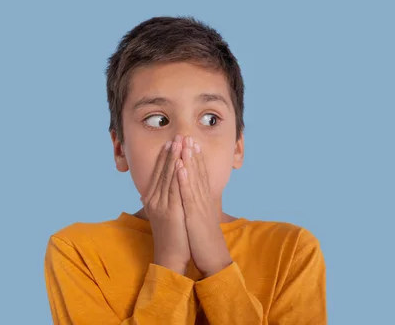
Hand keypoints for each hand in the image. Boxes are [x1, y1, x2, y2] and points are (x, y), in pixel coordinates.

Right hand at [141, 134, 190, 274]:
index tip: (172, 142)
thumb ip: (162, 200)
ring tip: (181, 142)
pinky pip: (175, 189)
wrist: (171, 256)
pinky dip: (178, 174)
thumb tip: (158, 189)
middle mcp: (154, 199)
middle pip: (163, 170)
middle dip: (171, 152)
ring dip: (175, 157)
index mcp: (152, 199)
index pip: (158, 172)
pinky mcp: (170, 211)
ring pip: (168, 176)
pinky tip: (182, 162)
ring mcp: (161, 205)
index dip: (166, 156)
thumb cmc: (173, 235)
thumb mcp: (165, 214)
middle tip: (178, 135)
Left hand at [176, 136, 232, 277]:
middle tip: (188, 135)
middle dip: (192, 153)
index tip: (191, 143)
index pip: (200, 175)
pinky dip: (185, 179)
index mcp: (204, 200)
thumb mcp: (200, 219)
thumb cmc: (205, 240)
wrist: (213, 258)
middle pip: (198, 172)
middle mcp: (204, 199)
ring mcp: (200, 206)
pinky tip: (180, 166)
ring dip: (189, 160)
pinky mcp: (195, 214)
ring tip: (184, 143)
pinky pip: (188, 194)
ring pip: (194, 178)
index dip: (196, 158)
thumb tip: (190, 199)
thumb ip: (196, 207)